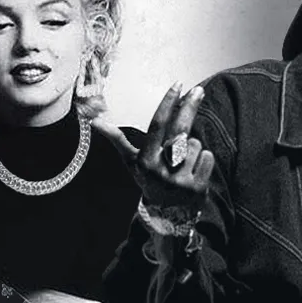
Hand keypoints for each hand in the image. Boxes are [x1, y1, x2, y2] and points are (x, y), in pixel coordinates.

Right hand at [92, 82, 214, 211]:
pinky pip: (207, 157)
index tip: (177, 86)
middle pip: (179, 130)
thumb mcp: (132, 162)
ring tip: (182, 163)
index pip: (158, 126)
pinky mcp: (198, 188)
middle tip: (198, 90)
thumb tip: (94, 121)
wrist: (167, 216)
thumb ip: (117, 140)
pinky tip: (193, 171)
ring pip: (194, 144)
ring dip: (192, 148)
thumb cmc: (149, 180)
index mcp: (144, 161)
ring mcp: (180, 180)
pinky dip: (203, 160)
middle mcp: (161, 170)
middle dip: (189, 107)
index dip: (168, 104)